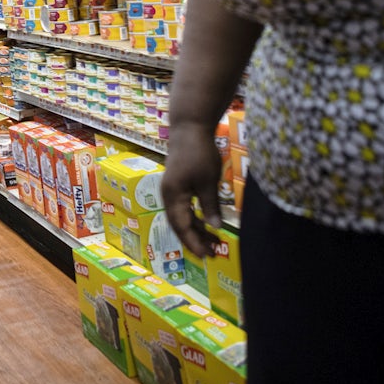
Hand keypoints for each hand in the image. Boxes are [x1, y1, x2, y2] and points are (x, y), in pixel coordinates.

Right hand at [161, 127, 223, 258]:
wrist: (189, 128)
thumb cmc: (199, 153)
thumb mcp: (208, 181)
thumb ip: (210, 205)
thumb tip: (215, 227)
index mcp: (173, 196)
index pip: (182, 226)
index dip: (194, 242)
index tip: (207, 255)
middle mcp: (168, 195)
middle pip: (179, 224)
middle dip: (195, 239)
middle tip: (213, 252)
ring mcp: (172, 190)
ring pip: (182, 216)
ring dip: (196, 229)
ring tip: (214, 240)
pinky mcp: (178, 184)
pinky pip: (184, 207)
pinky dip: (195, 216)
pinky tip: (207, 222)